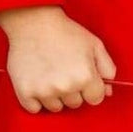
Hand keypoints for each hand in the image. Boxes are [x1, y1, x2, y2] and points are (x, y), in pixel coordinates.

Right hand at [0, 5, 116, 113]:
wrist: (34, 22)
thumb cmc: (66, 32)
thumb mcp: (95, 45)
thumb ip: (107, 69)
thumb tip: (108, 91)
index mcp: (86, 77)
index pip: (95, 99)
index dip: (90, 88)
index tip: (82, 77)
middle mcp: (66, 87)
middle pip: (75, 104)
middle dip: (73, 91)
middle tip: (63, 70)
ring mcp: (44, 91)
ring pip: (56, 107)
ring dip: (54, 96)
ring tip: (49, 74)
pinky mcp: (25, 92)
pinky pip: (35, 109)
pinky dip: (35, 100)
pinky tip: (37, 82)